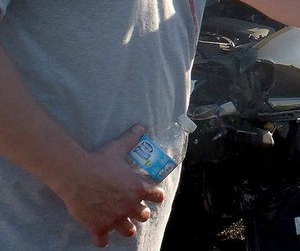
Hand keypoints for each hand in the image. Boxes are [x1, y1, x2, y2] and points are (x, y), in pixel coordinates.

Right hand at [55, 126, 164, 246]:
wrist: (75, 174)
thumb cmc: (98, 161)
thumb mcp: (118, 148)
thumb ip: (131, 139)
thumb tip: (140, 127)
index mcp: (138, 188)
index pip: (157, 197)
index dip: (155, 196)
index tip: (152, 195)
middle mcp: (129, 206)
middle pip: (144, 216)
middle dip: (139, 212)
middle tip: (133, 209)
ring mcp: (114, 218)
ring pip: (128, 231)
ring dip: (126, 228)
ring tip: (121, 224)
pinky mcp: (98, 227)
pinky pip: (103, 241)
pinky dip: (102, 239)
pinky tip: (101, 235)